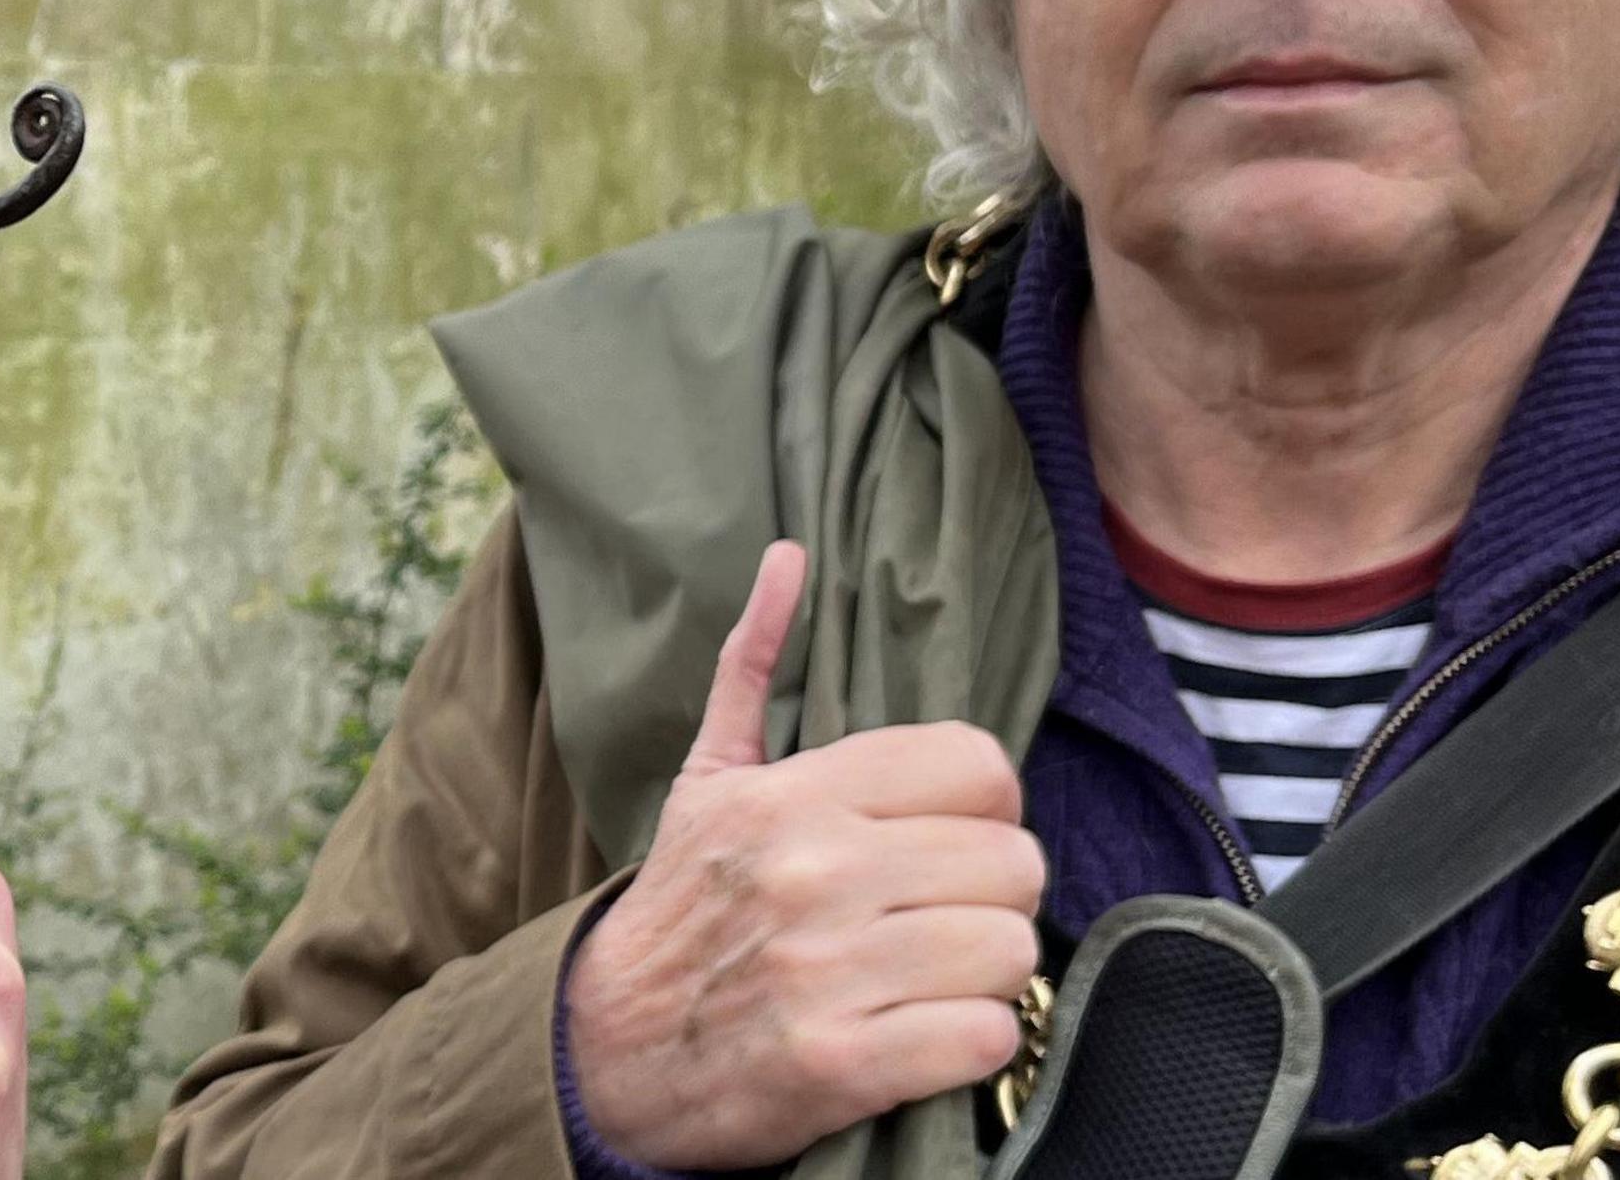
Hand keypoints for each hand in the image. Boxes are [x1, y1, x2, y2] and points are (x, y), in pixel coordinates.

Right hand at [562, 542, 1044, 1166]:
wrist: (606, 1048)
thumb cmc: (681, 907)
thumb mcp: (708, 778)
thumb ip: (753, 666)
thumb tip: (788, 554)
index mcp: (792, 795)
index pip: (978, 766)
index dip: (985, 809)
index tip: (949, 840)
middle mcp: (813, 872)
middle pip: (1012, 863)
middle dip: (991, 897)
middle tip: (943, 916)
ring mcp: (828, 970)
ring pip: (1010, 950)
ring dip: (987, 975)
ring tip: (934, 975)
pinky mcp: (841, 1064)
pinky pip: (986, 1036)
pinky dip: (972, 1044)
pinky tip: (925, 1034)